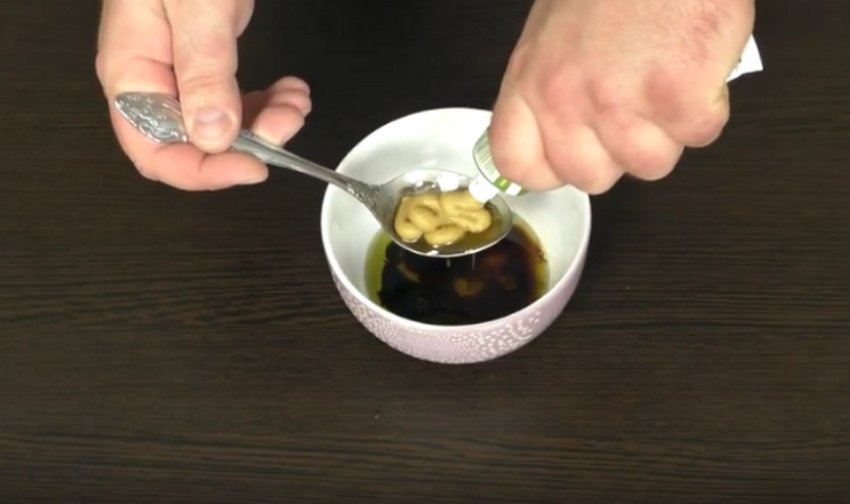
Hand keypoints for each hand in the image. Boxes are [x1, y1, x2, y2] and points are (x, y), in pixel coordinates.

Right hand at [96, 0, 311, 190]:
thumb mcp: (195, 6)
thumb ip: (203, 69)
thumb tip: (213, 135)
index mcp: (132, 71)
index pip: (154, 151)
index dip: (204, 172)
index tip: (254, 166)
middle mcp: (152, 79)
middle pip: (193, 145)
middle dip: (247, 145)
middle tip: (287, 124)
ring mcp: (179, 70)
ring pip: (221, 128)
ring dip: (266, 125)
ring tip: (296, 101)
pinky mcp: (206, 60)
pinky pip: (233, 102)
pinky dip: (266, 103)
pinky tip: (290, 89)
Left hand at [488, 0, 755, 193]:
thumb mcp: (555, 32)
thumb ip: (552, 87)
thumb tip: (570, 131)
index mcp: (531, 81)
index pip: (519, 163)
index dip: (553, 167)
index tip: (576, 153)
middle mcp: (566, 100)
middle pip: (592, 178)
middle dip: (620, 151)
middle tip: (637, 107)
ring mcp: (621, 103)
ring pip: (651, 164)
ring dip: (669, 129)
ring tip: (668, 75)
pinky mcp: (678, 98)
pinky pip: (699, 135)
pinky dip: (709, 104)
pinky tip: (697, 64)